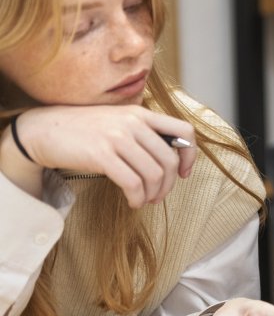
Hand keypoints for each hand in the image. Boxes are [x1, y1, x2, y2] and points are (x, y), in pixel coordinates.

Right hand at [2, 105, 195, 206]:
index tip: (182, 172)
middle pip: (169, 160)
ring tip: (145, 200)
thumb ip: (142, 132)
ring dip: (153, 194)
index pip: (184, 131)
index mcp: (141, 114)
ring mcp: (117, 138)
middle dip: (168, 184)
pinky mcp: (101, 155)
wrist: (43, 129)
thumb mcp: (118, 121)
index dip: (189, 155)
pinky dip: (137, 197)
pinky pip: (132, 182)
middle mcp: (133, 123)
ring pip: (153, 174)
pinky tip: (133, 201)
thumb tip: (169, 158)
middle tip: (159, 195)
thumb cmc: (83, 130)